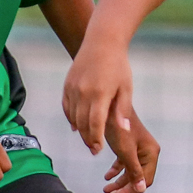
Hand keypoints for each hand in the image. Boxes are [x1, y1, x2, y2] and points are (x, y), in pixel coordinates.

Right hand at [62, 42, 133, 160]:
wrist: (102, 42)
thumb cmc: (118, 66)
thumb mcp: (126, 88)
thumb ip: (123, 110)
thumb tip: (125, 131)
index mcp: (100, 93)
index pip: (95, 124)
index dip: (96, 139)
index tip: (98, 150)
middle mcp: (83, 92)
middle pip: (82, 124)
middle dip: (88, 139)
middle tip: (94, 150)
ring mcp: (73, 88)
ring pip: (73, 117)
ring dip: (79, 131)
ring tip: (88, 140)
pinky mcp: (67, 85)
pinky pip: (66, 107)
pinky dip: (70, 118)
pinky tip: (76, 126)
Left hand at [100, 104, 159, 192]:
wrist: (108, 107)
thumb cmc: (118, 128)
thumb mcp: (126, 152)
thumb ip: (134, 172)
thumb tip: (142, 190)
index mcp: (151, 153)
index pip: (145, 180)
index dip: (131, 190)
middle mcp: (148, 151)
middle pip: (138, 178)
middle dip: (124, 188)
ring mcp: (138, 149)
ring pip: (130, 172)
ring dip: (119, 182)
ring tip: (106, 188)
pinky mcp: (129, 145)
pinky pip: (125, 163)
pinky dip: (116, 171)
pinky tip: (107, 176)